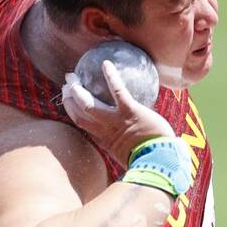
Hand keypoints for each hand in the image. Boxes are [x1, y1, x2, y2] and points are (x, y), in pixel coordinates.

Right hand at [61, 60, 175, 166]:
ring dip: (78, 91)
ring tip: (73, 78)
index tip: (69, 102)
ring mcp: (116, 121)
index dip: (73, 112)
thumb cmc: (154, 160)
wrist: (160, 163)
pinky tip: (106, 63)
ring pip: (89, 104)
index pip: (83, 125)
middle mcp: (106, 130)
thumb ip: (132, 147)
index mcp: (106, 140)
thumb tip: (141, 142)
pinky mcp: (130, 111)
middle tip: (66, 86)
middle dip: (69, 100)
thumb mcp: (135, 157)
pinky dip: (111, 76)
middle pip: (80, 114)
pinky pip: (117, 91)